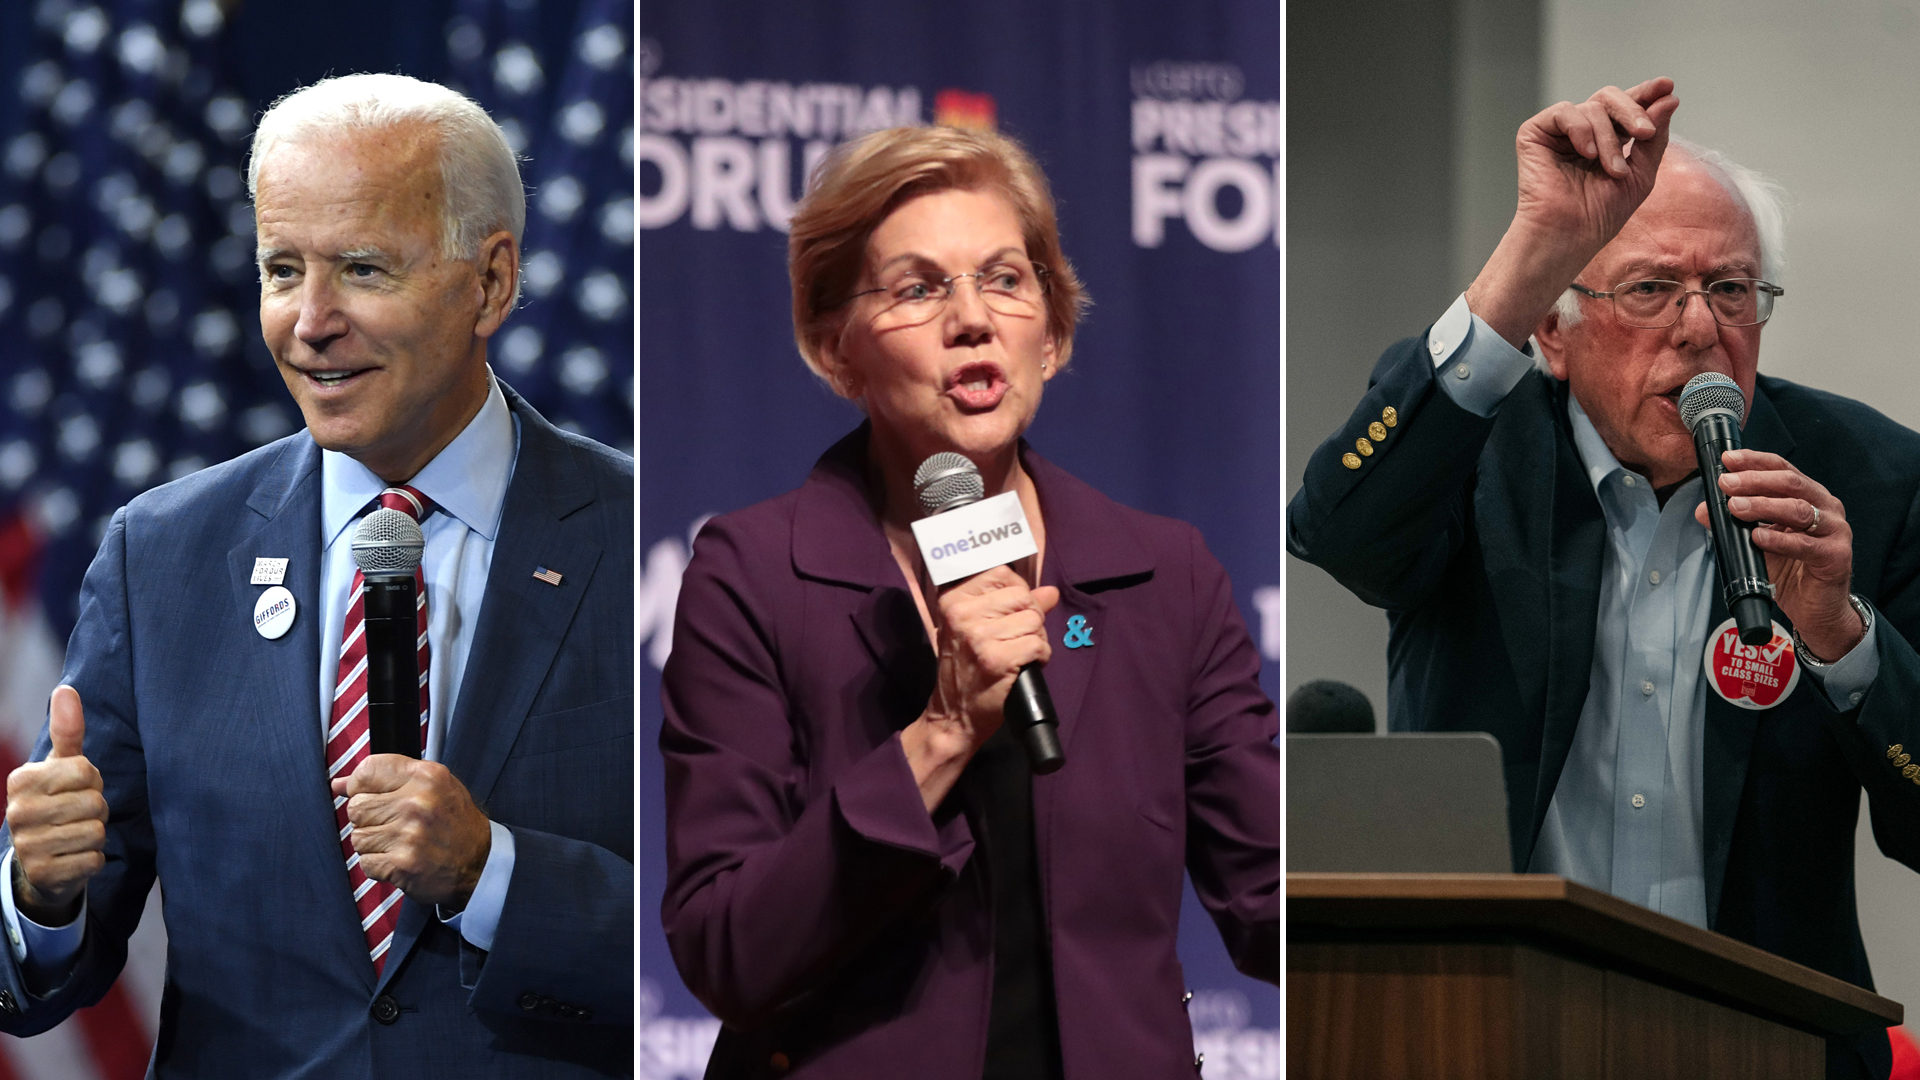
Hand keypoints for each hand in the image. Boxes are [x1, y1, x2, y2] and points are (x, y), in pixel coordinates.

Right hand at [5, 686, 106, 924]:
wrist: (42, 858)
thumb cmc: (57, 801)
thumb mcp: (61, 766)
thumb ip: (67, 730)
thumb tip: (67, 689)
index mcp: (21, 780)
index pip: (86, 771)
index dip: (92, 781)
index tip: (75, 789)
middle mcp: (17, 812)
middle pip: (95, 803)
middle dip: (97, 809)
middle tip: (78, 815)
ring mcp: (27, 845)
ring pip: (96, 832)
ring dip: (96, 834)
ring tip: (75, 833)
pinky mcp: (43, 873)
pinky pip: (94, 859)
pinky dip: (93, 859)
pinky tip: (74, 856)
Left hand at [331, 757, 491, 909]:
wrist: (481, 863)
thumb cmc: (455, 823)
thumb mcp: (432, 787)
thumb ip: (388, 779)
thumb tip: (339, 784)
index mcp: (426, 776)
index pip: (367, 771)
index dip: (360, 786)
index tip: (370, 796)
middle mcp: (417, 802)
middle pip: (356, 807)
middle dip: (368, 819)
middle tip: (392, 825)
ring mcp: (409, 834)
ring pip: (357, 837)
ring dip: (373, 845)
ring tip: (399, 844)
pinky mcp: (402, 863)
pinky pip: (366, 862)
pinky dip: (379, 865)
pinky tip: (400, 860)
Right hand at [902, 565, 1059, 810]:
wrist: (954, 715)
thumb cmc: (964, 670)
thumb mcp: (975, 630)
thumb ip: (1011, 606)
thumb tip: (1051, 592)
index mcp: (953, 600)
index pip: (1001, 574)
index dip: (1019, 591)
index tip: (1014, 611)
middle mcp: (962, 614)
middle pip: (1022, 596)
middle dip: (1032, 616)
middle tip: (1019, 638)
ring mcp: (979, 637)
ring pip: (1034, 620)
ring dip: (1037, 638)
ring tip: (1021, 654)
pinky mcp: (997, 659)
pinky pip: (1038, 644)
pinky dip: (1040, 656)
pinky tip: (1026, 666)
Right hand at [1466, 77, 1680, 347]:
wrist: (1570, 233)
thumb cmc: (1601, 214)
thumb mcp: (1642, 173)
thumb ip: (1654, 135)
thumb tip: (1669, 97)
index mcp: (1605, 139)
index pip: (1626, 107)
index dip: (1646, 93)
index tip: (1667, 86)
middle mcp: (1581, 132)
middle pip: (1609, 98)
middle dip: (1632, 112)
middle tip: (1644, 133)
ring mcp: (1558, 132)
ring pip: (1592, 108)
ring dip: (1609, 140)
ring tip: (1612, 171)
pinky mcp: (1534, 134)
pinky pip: (1564, 112)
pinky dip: (1581, 130)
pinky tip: (1586, 154)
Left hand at [1694, 448, 1861, 659]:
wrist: (1816, 608)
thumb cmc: (1792, 570)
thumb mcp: (1756, 543)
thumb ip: (1733, 525)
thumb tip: (1704, 509)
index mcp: (1809, 497)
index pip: (1782, 470)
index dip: (1755, 462)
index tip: (1728, 460)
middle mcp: (1826, 508)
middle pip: (1790, 484)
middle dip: (1755, 481)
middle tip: (1726, 484)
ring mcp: (1835, 531)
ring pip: (1799, 509)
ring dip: (1764, 505)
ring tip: (1736, 507)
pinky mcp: (1836, 556)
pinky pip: (1805, 544)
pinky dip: (1779, 539)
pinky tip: (1758, 537)